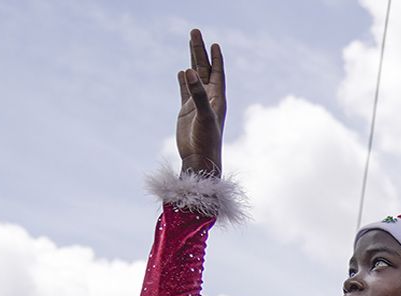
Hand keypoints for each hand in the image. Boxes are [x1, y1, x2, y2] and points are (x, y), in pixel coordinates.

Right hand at [176, 30, 226, 175]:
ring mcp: (197, 104)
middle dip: (199, 50)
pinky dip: (184, 80)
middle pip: (204, 68)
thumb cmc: (207, 141)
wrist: (200, 160)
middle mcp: (209, 98)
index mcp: (218, 98)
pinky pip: (185, 90)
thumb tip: (189, 70)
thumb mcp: (204, 115)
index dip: (216, 57)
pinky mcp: (187, 111)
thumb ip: (197, 93)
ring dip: (192, 60)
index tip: (214, 42)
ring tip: (190, 42)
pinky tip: (182, 71)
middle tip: (195, 31)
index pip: (218, 72)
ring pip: (194, 76)